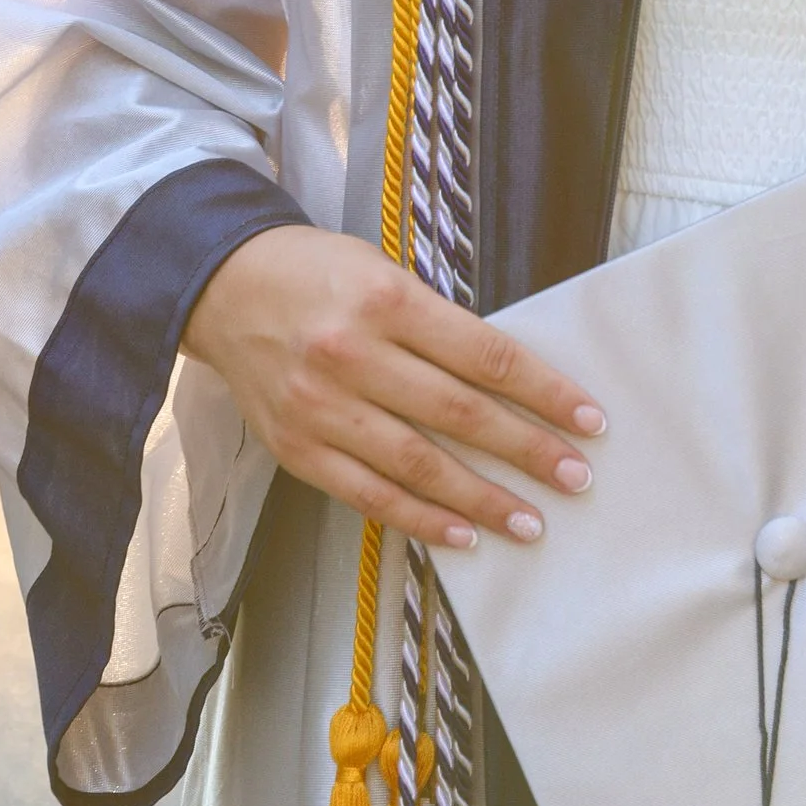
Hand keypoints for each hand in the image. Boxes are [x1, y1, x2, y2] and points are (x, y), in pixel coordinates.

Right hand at [182, 224, 604, 550]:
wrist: (218, 286)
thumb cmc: (314, 271)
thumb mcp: (382, 272)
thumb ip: (436, 325)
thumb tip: (506, 384)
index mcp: (385, 299)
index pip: (483, 354)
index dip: (542, 390)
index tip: (587, 419)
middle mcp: (352, 355)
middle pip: (458, 414)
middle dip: (526, 450)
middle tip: (575, 477)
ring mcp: (320, 407)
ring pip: (417, 464)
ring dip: (481, 499)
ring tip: (530, 521)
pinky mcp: (295, 448)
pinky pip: (367, 494)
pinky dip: (419, 518)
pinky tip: (462, 534)